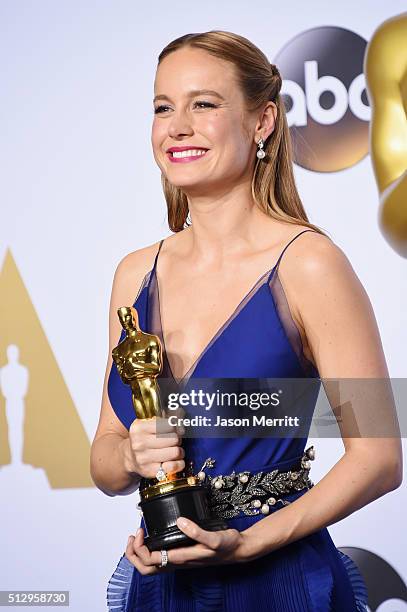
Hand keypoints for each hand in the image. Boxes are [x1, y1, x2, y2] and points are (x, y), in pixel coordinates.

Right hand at [124, 411, 185, 478]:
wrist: (129, 457)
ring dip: (179, 451)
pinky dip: (179, 463)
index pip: (168, 424)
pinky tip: (175, 460)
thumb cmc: (144, 438)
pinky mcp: (149, 471)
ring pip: (175, 452)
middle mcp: (139, 443)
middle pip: (174, 438)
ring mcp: (143, 459)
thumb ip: (166, 415)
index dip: (175, 426)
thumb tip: (180, 412)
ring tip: (174, 450)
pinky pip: (173, 466)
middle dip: (177, 439)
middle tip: (174, 441)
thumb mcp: (149, 423)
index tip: (173, 429)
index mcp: (138, 428)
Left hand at [125, 517, 256, 574]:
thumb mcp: (214, 537)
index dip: (140, 547)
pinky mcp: (183, 555)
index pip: (150, 560)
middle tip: (134, 535)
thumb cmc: (227, 545)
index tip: (141, 530)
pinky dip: (150, 550)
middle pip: (146, 568)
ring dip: (139, 553)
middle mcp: (177, 562)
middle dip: (133, 554)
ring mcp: (179, 560)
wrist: (237, 550)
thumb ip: (197, 531)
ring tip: (138, 536)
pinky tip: (153, 537)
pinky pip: (159, 558)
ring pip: (151, 566)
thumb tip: (180, 521)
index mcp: (181, 558)